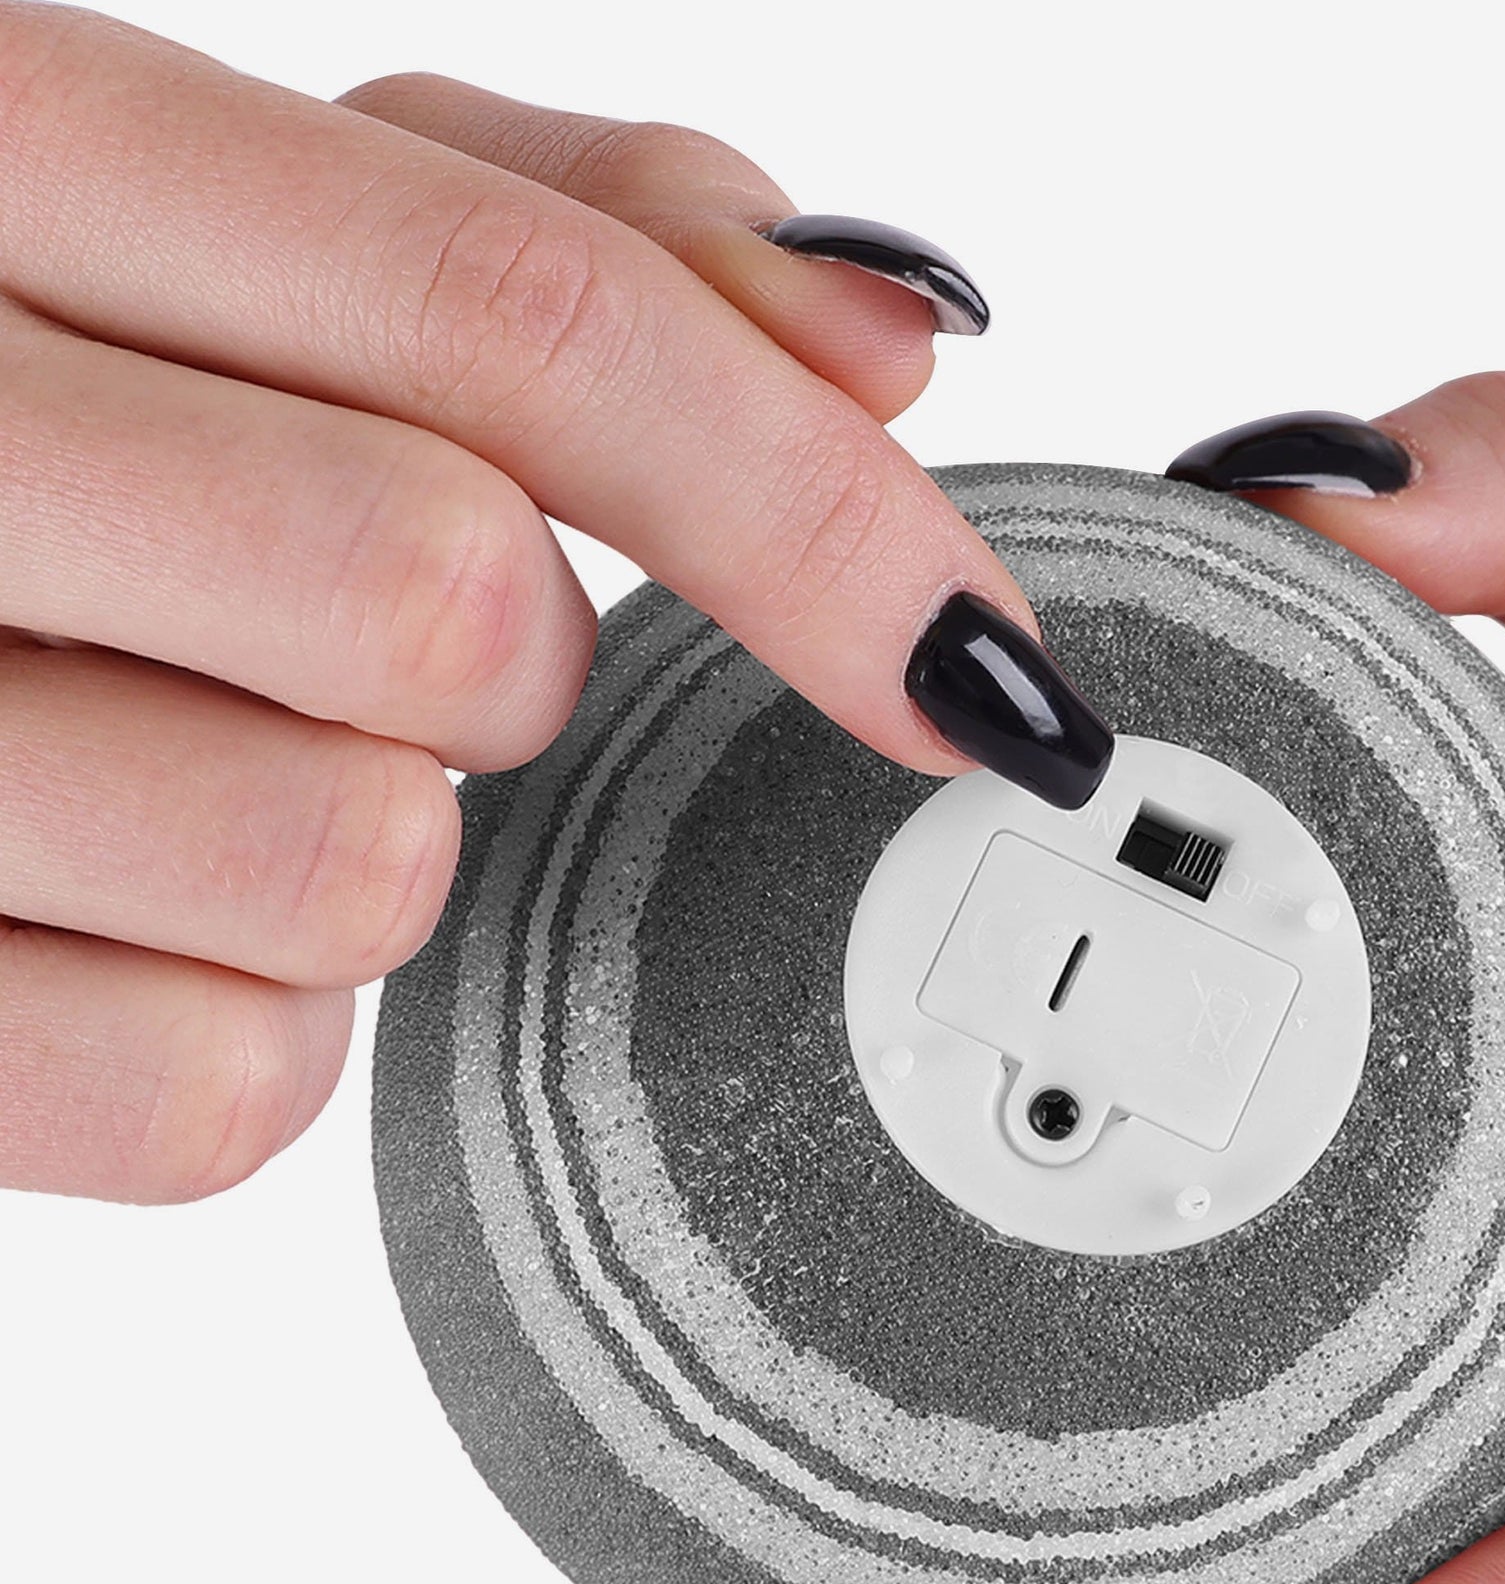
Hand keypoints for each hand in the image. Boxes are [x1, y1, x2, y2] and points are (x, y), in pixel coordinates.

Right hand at [0, 6, 1106, 1203]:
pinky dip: (235, 1020)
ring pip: (354, 865)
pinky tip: (120, 904)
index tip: (972, 664)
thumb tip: (878, 338)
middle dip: (489, 657)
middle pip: (454, 609)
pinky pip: (223, 1081)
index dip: (818, 518)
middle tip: (344, 620)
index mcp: (9, 144)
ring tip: (177, 736)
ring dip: (348, 830)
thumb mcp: (187, 203)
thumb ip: (547, 231)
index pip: (535, 328)